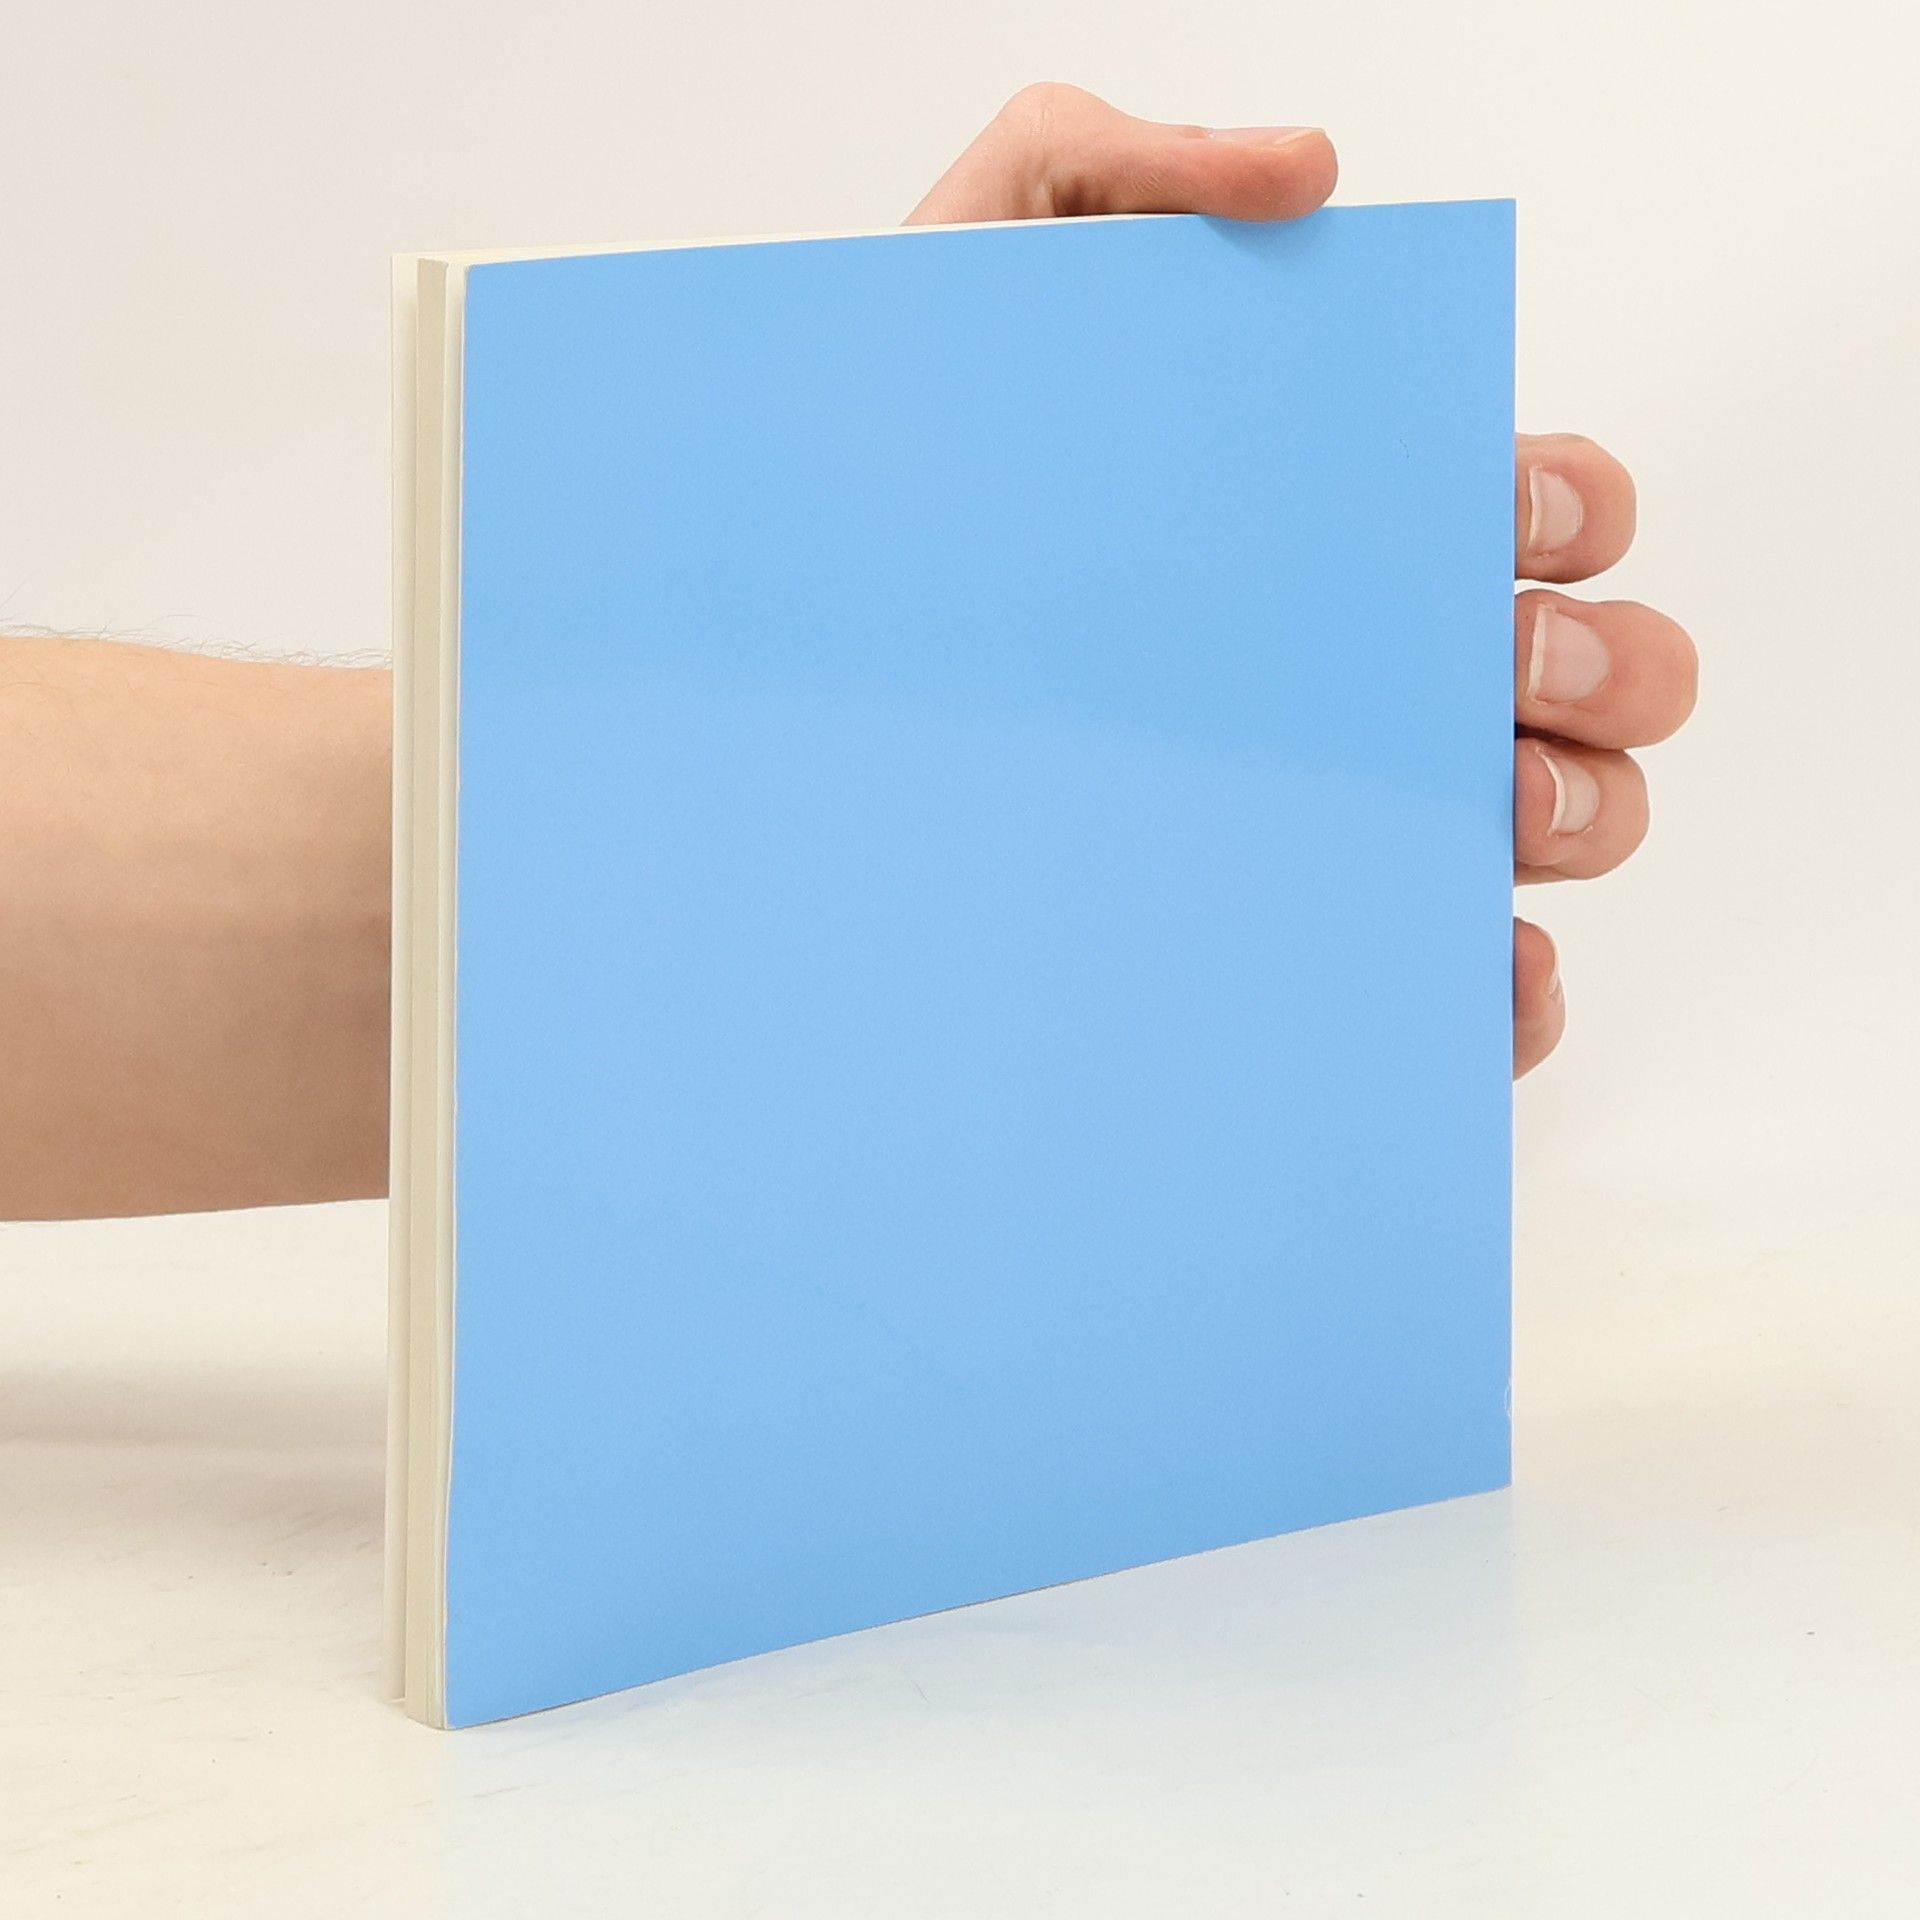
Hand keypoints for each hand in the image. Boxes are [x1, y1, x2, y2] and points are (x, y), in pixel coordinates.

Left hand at [910, 84, 1697, 1075]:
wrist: (780, 673)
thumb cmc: (883, 503)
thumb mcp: (974, 289)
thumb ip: (1121, 175)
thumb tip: (1304, 171)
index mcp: (1331, 524)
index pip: (1533, 509)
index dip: (1566, 507)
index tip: (1503, 517)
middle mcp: (1355, 665)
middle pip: (1586, 670)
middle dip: (1600, 667)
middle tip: (1492, 666)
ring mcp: (1334, 805)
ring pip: (1552, 820)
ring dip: (1577, 812)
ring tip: (1490, 804)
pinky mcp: (1291, 934)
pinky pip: (1446, 980)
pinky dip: (1504, 987)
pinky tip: (1480, 964)